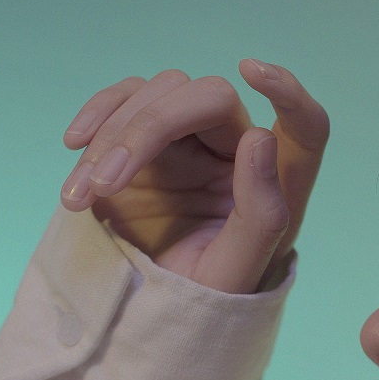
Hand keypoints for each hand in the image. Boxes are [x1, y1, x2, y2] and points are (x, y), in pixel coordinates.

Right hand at [58, 59, 329, 294]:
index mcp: (276, 182)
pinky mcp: (146, 136)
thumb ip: (260, 214)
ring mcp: (191, 138)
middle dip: (148, 129)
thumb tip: (261, 137)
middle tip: (105, 184)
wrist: (150, 307)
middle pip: (208, 97)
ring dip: (111, 135)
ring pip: (158, 93)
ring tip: (81, 193)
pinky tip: (72, 145)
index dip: (288, 92)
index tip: (253, 72)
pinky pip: (124, 100)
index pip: (306, 126)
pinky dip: (96, 117)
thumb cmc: (204, 297)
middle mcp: (238, 149)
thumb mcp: (235, 272)